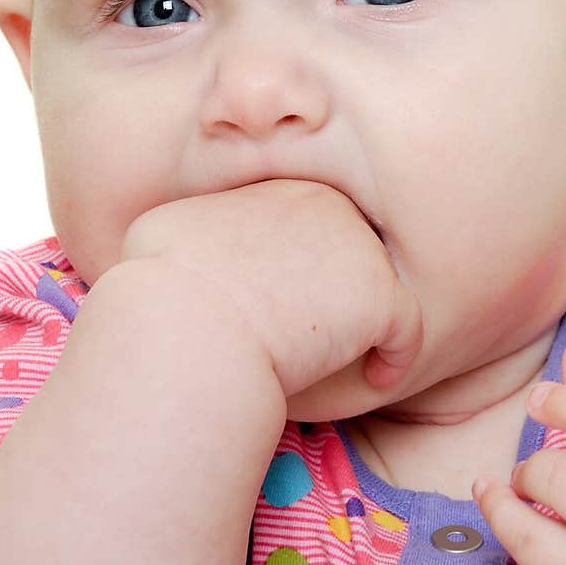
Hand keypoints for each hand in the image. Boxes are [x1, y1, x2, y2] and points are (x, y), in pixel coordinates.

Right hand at [119, 178, 422, 401]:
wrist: (188, 325)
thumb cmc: (159, 289)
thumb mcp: (161, 232)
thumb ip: (198, 229)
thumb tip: (185, 240)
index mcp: (275, 186)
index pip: (305, 223)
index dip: (300, 269)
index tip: (283, 310)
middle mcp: (322, 201)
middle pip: (346, 246)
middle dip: (338, 288)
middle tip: (318, 335)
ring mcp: (356, 244)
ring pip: (376, 284)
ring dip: (364, 320)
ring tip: (345, 359)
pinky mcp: (380, 295)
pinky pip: (406, 327)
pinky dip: (395, 355)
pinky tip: (376, 378)